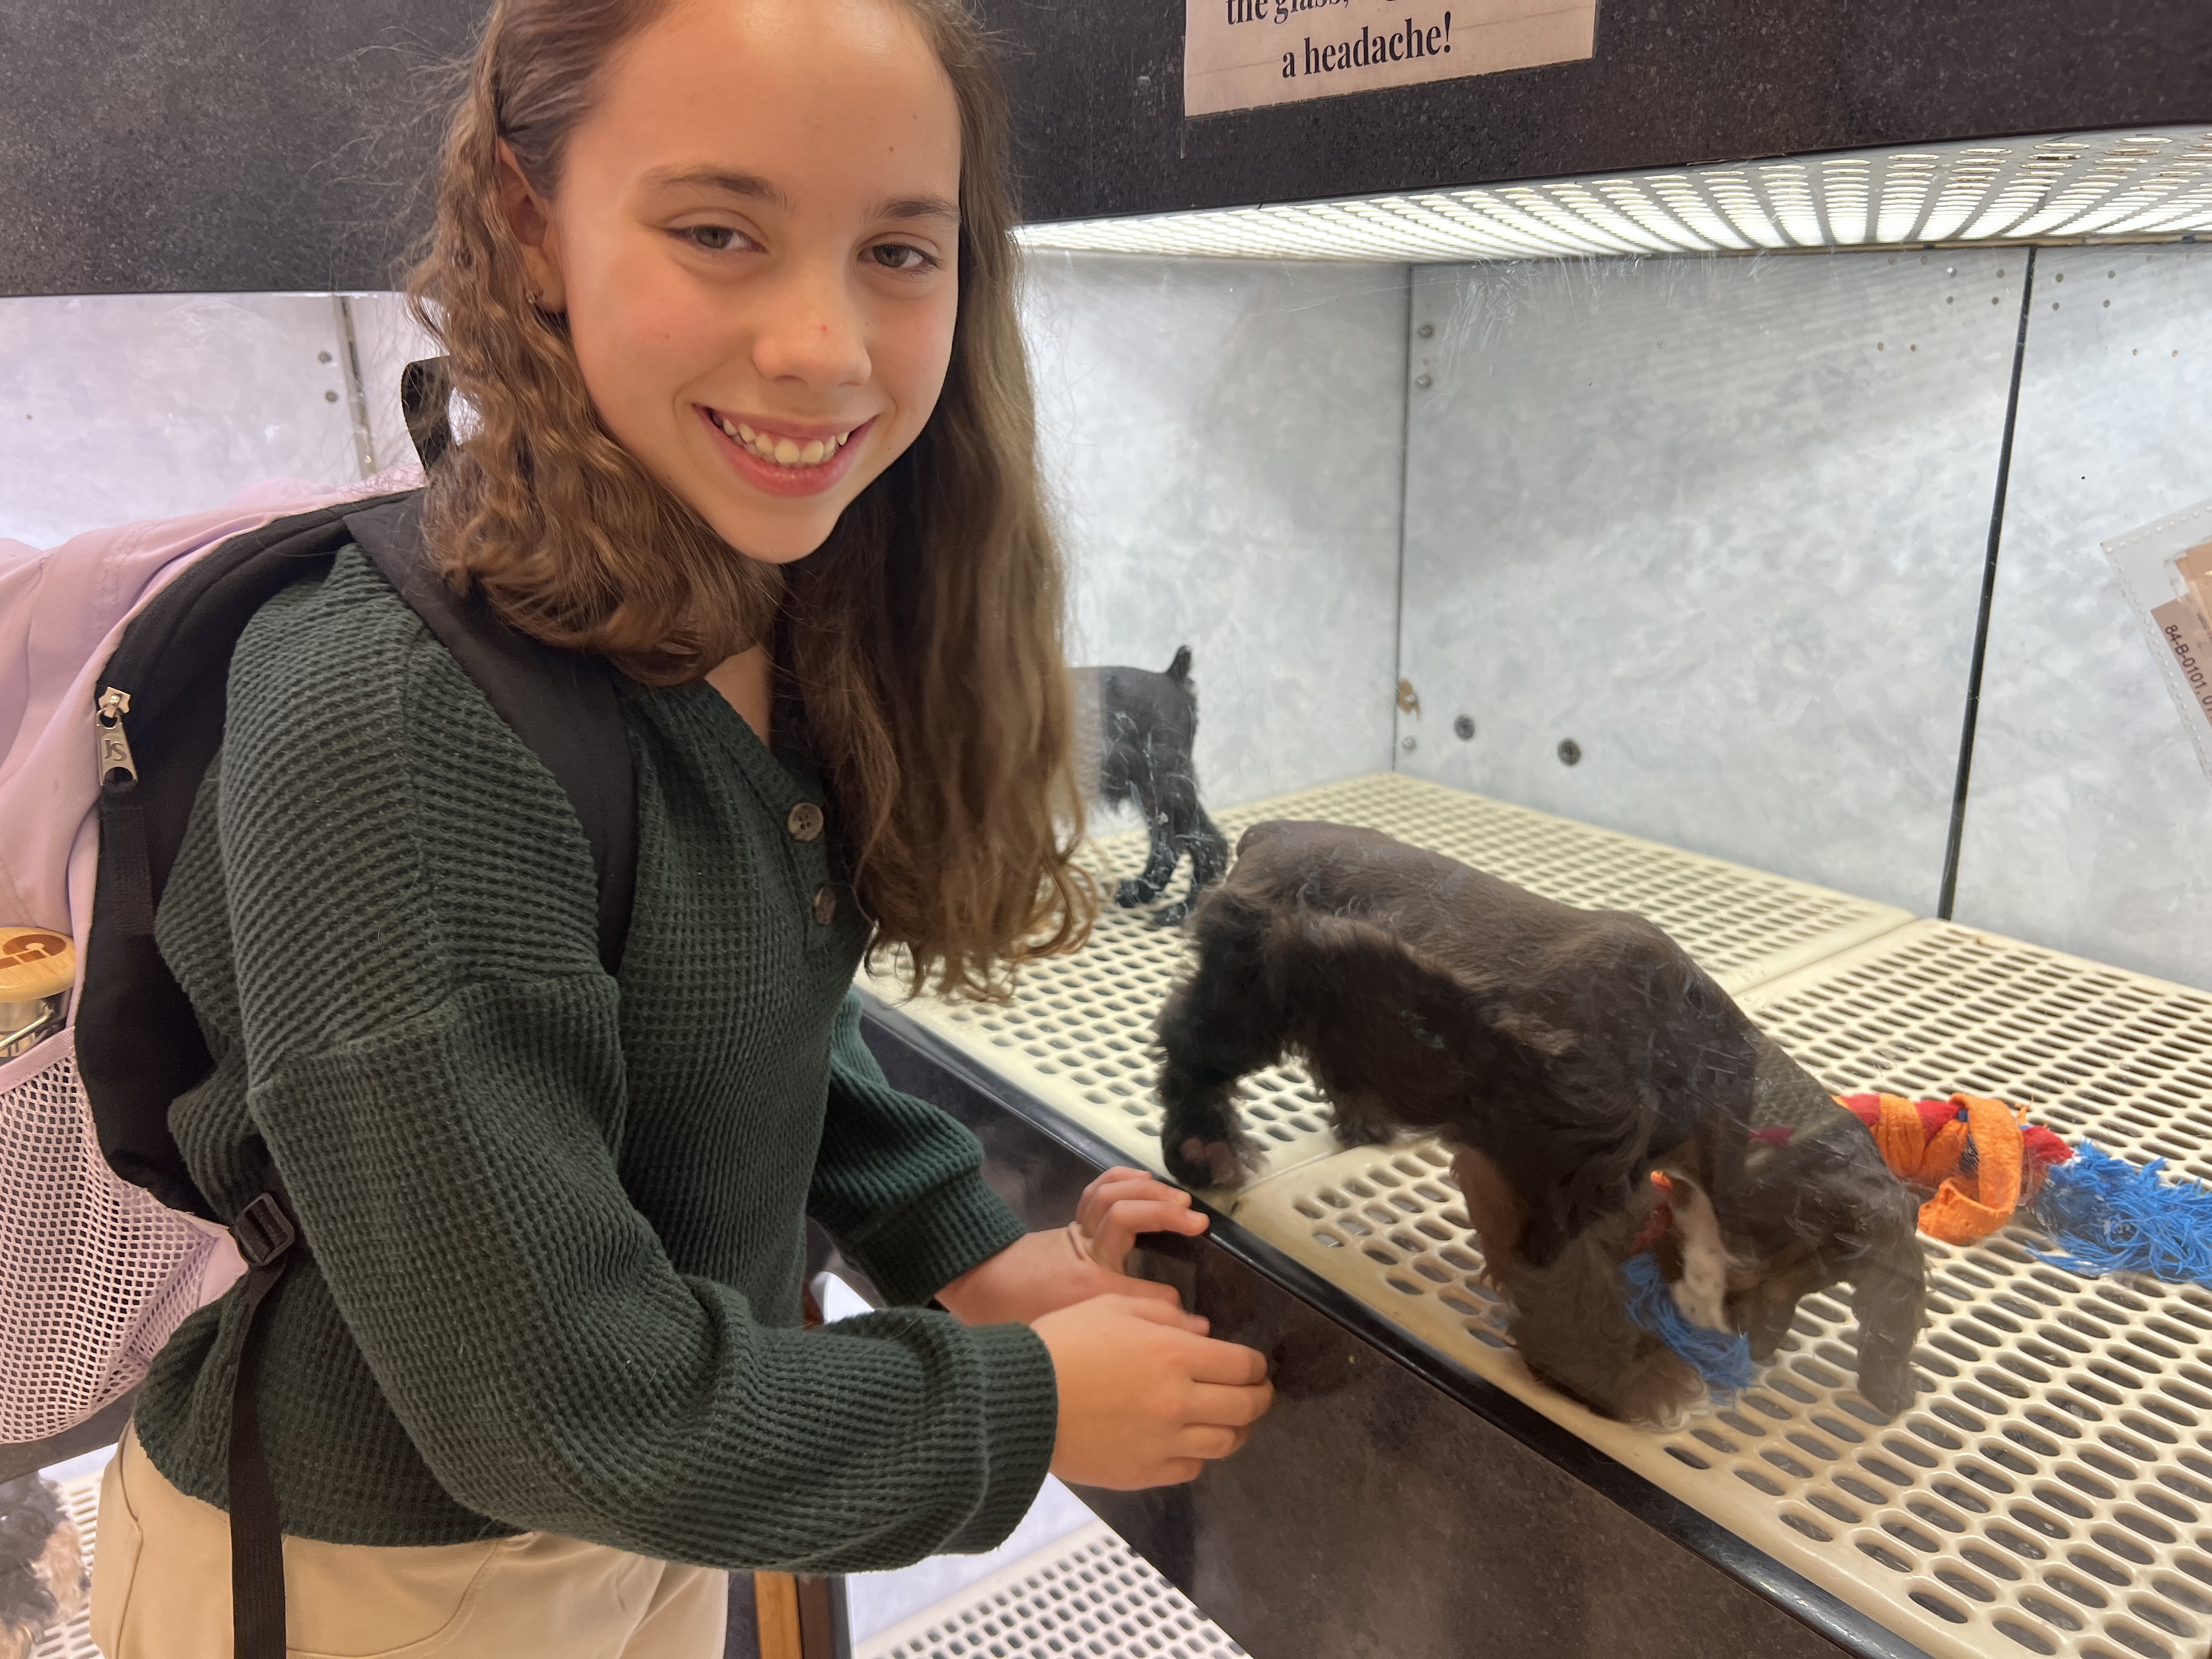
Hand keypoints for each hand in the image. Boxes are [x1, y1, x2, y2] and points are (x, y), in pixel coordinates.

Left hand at [935, 1167, 1206, 1326]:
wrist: (976, 1289)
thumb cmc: (1018, 1322)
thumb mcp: (1063, 1343)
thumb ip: (1108, 1348)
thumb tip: (1150, 1353)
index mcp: (1086, 1289)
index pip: (1145, 1294)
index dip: (1174, 1311)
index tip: (1195, 1327)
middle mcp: (1084, 1254)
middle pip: (1126, 1217)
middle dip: (1166, 1216)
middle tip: (1199, 1224)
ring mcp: (1076, 1233)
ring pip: (1112, 1197)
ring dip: (1150, 1192)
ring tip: (1181, 1199)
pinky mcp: (1071, 1223)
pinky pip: (1098, 1191)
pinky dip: (1123, 1179)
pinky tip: (1146, 1179)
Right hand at [1033, 1295, 1273, 1487]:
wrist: (1020, 1399)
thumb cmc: (1062, 1343)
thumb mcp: (1111, 1306)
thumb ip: (1162, 1313)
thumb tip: (1201, 1331)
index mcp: (1174, 1354)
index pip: (1243, 1365)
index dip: (1256, 1366)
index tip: (1254, 1366)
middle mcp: (1178, 1401)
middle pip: (1245, 1407)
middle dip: (1259, 1398)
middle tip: (1257, 1393)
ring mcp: (1163, 1442)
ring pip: (1225, 1443)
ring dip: (1237, 1430)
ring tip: (1233, 1422)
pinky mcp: (1143, 1471)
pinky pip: (1191, 1469)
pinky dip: (1198, 1456)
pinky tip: (1189, 1443)